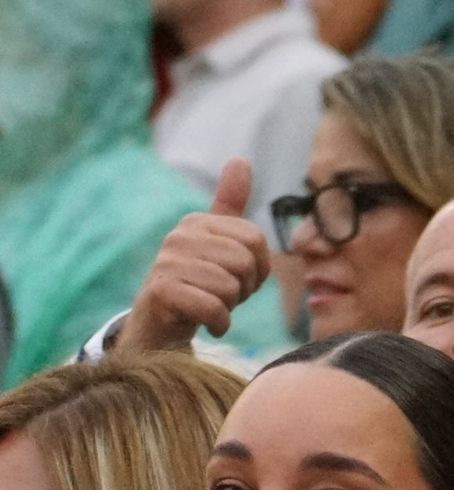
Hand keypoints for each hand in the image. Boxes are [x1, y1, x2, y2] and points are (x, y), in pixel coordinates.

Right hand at [119, 159, 270, 351]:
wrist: (161, 328)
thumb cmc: (198, 285)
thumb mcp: (218, 244)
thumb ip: (229, 205)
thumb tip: (241, 160)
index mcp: (197, 222)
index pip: (255, 239)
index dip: (258, 268)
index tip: (238, 279)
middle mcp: (179, 236)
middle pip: (245, 262)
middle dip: (245, 289)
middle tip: (224, 297)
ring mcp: (165, 262)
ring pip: (230, 287)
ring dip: (230, 307)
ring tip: (210, 307)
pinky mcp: (160, 291)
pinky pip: (212, 307)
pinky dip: (219, 323)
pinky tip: (208, 325)